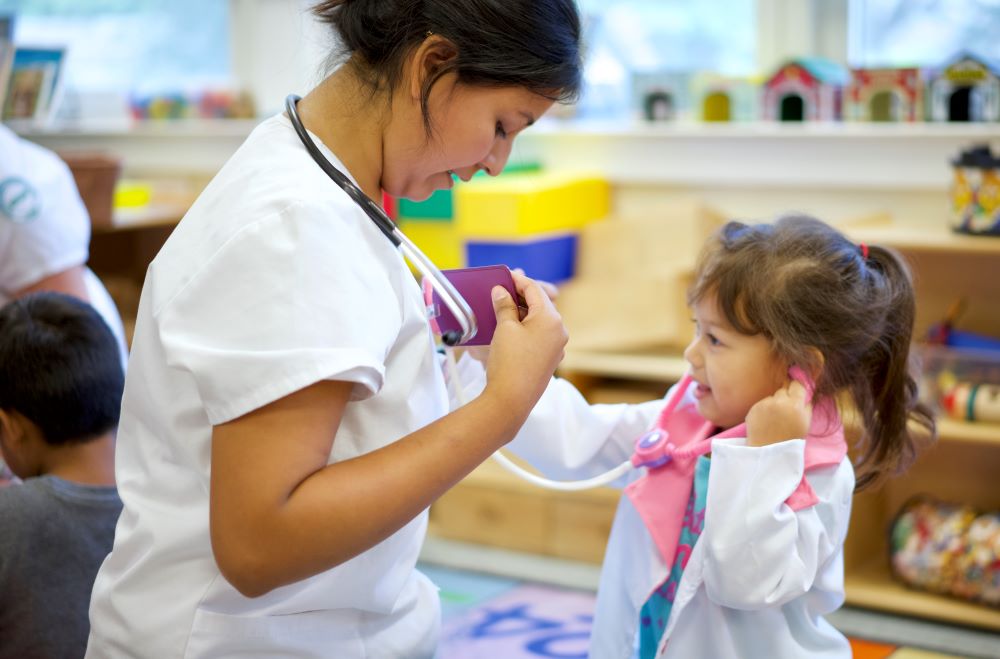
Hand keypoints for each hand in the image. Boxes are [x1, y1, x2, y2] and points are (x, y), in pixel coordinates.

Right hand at [483, 270, 566, 413]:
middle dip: (521, 296)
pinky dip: (527, 328)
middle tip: (503, 290)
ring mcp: (557, 347)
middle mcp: (560, 331)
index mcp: (551, 318)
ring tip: (503, 308)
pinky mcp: (550, 359)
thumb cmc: (509, 362)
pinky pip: (539, 336)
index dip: (519, 280)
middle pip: (540, 304)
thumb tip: (502, 291)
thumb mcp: (504, 328)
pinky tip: (511, 329)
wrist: (511, 400)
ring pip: (540, 321)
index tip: (506, 275)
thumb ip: (505, 305)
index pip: (535, 290)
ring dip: (523, 313)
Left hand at [746, 380, 811, 446]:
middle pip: (783, 390)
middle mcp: (779, 402)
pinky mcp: (754, 408)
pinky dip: (764, 409)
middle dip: (785, 397)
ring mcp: (765, 404)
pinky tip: (766, 421)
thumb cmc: (791, 439)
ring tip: (775, 419)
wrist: (769, 452)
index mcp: (795, 405)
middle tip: (786, 410)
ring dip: (774, 403)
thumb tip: (806, 392)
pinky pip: (762, 404)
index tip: (796, 391)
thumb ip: (807, 405)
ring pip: (772, 397)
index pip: (797, 384)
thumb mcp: (806, 423)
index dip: (797, 388)